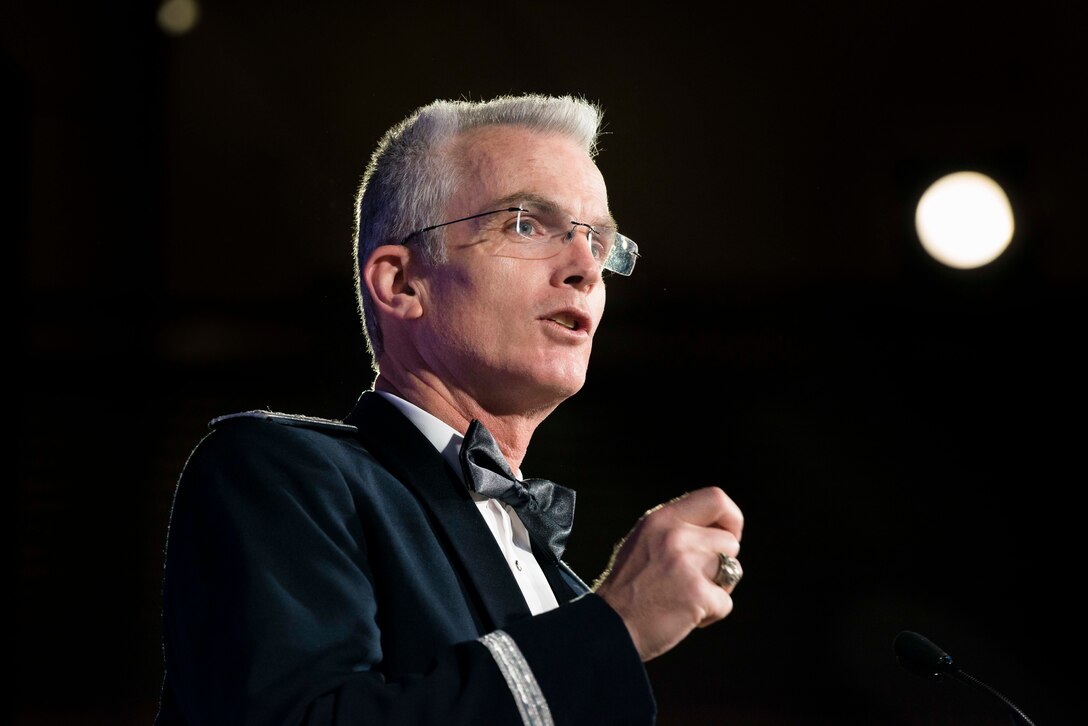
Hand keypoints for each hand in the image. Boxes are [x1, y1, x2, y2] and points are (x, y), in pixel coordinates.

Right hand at [593, 486, 743, 661]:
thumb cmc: (628, 588)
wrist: (609, 626)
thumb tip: (718, 527)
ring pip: (732, 571)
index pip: (716, 499)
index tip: (727, 536)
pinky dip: (712, 614)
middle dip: (721, 564)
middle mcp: (676, 535)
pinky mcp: (697, 594)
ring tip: (687, 598)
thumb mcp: (644, 540)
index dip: (731, 518)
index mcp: (662, 519)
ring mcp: (687, 564)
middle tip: (696, 580)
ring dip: (717, 589)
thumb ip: (676, 529)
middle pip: (730, 542)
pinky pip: (725, 602)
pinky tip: (685, 616)